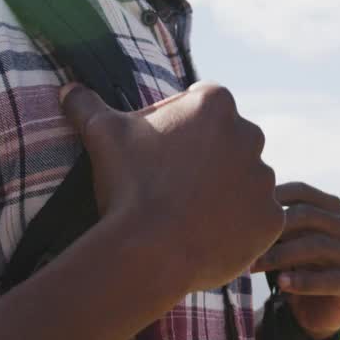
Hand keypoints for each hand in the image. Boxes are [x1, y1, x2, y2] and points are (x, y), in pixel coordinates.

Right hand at [60, 82, 283, 293]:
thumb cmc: (129, 185)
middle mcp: (249, 135)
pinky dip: (240, 227)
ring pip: (246, 181)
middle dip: (210, 159)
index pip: (204, 107)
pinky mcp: (271, 218)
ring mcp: (264, 179)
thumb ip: (87, 106)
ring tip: (192, 214)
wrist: (150, 249)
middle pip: (232, 142)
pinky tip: (209, 235)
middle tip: (177, 185)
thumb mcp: (102, 135)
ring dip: (228, 193)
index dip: (181, 128)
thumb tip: (68, 90)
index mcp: (215, 105)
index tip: (163, 152)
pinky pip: (258, 220)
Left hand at [252, 182, 339, 338]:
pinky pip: (333, 280)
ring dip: (284, 255)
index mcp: (331, 210)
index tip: (245, 210)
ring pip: (321, 246)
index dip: (274, 199)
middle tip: (246, 243)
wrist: (308, 311)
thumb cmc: (291, 266)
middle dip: (277, 228)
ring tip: (255, 265)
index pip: (303, 193)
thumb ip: (270, 219)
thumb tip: (236, 196)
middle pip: (311, 217)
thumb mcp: (281, 240)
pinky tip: (282, 283)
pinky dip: (305, 281)